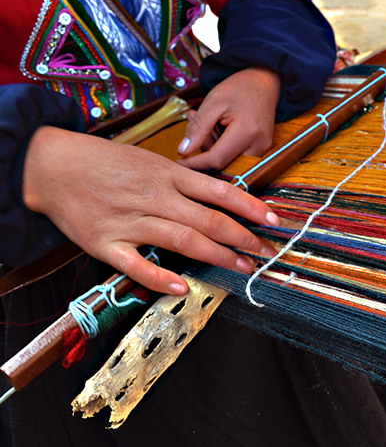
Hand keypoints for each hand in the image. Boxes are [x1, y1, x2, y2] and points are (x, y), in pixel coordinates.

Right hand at [23, 126, 278, 294]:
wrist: (50, 165)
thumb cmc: (104, 162)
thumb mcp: (149, 160)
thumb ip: (181, 180)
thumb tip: (218, 195)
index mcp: (167, 175)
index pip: (220, 191)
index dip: (250, 207)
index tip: (273, 221)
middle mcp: (155, 198)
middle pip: (209, 220)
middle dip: (243, 238)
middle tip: (265, 252)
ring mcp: (131, 222)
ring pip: (183, 240)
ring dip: (217, 257)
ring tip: (241, 268)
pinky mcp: (106, 244)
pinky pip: (137, 265)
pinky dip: (160, 277)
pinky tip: (182, 287)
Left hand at [177, 66, 279, 169]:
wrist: (264, 83)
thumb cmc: (239, 88)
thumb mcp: (213, 102)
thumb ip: (198, 128)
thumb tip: (183, 151)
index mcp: (247, 133)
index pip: (217, 160)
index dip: (195, 164)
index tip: (179, 161)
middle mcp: (259, 146)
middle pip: (223, 163)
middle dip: (204, 150)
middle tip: (193, 123)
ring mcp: (262, 149)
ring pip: (229, 161)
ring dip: (213, 147)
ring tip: (206, 122)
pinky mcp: (262, 149)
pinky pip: (237, 156)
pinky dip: (223, 146)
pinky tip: (217, 128)